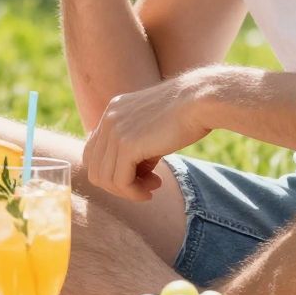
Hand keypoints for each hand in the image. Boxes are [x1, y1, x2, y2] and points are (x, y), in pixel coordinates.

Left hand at [86, 73, 211, 200]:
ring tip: (152, 188)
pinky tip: (150, 191)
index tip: (140, 175)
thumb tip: (132, 178)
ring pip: (104, 178)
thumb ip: (137, 149)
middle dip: (118, 184)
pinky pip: (120, 181)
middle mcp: (108, 119)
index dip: (112, 171)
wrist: (201, 101)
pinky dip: (133, 192)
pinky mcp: (127, 144)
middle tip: (146, 186)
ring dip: (127, 191)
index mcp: (113, 111)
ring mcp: (114, 131)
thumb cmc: (187, 115)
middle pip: (94, 167)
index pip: (94, 151)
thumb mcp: (154, 130)